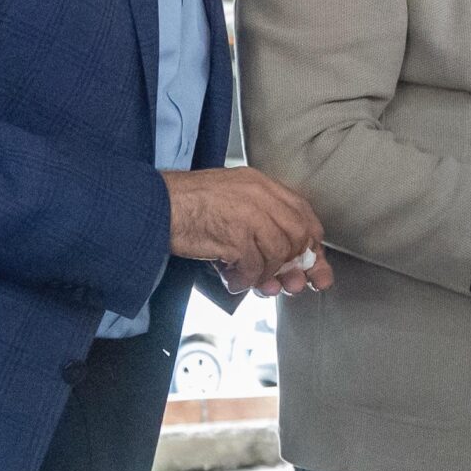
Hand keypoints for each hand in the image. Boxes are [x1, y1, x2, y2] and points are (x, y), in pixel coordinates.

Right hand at [163, 168, 332, 296]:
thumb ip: (259, 223)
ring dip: (265, 275)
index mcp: (261, 184)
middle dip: (296, 266)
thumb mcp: (229, 201)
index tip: (315, 267)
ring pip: (277, 254)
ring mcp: (249, 213)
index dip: (311, 244)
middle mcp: (260, 195)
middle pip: (297, 236)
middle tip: (289, 286)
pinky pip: (254, 267)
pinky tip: (232, 280)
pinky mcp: (236, 234)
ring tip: (247, 280)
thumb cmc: (185, 207)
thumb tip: (284, 266)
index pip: (303, 214)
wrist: (155, 206)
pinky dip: (244, 280)